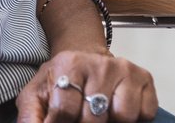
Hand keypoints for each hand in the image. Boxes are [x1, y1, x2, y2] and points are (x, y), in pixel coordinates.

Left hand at [16, 50, 158, 122]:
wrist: (85, 59)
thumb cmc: (60, 81)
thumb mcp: (37, 95)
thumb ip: (30, 117)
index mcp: (69, 64)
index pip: (65, 110)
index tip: (59, 121)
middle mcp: (100, 64)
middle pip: (94, 117)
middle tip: (80, 119)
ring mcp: (125, 70)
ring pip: (122, 116)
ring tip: (98, 114)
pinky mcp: (145, 79)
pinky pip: (144, 114)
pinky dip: (132, 119)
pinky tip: (116, 109)